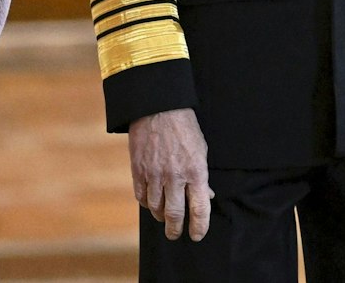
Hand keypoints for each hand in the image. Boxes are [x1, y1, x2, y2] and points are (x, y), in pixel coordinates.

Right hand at [129, 109, 211, 241]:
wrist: (158, 109)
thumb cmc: (184, 128)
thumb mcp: (201, 150)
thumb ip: (202, 176)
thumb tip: (207, 196)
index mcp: (196, 171)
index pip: (199, 208)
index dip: (199, 226)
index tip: (197, 235)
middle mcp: (175, 176)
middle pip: (175, 215)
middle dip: (175, 230)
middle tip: (175, 235)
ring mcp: (154, 175)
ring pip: (156, 208)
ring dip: (160, 216)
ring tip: (164, 217)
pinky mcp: (138, 171)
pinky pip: (141, 197)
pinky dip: (147, 203)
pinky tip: (151, 202)